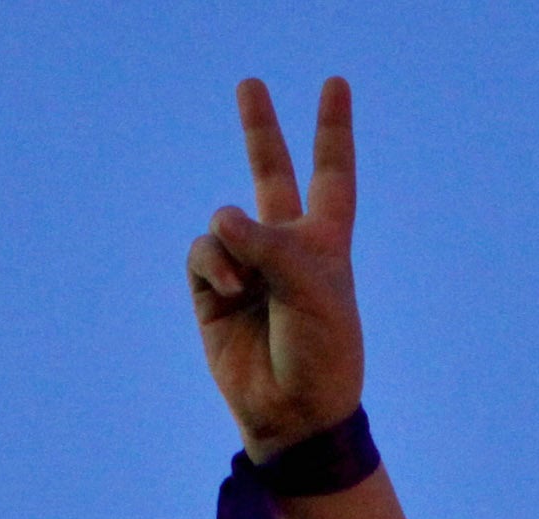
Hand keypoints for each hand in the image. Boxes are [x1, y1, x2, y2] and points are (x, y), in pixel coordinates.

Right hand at [188, 77, 359, 456]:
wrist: (294, 414)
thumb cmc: (321, 351)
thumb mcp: (312, 287)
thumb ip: (269, 243)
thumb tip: (220, 222)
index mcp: (325, 241)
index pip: (332, 174)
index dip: (332, 129)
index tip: (335, 84)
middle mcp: (284, 247)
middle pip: (271, 173)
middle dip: (260, 130)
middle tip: (249, 84)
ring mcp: (246, 267)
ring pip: (225, 221)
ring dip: (233, 242)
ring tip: (244, 282)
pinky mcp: (212, 292)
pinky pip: (203, 253)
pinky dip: (214, 264)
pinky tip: (229, 290)